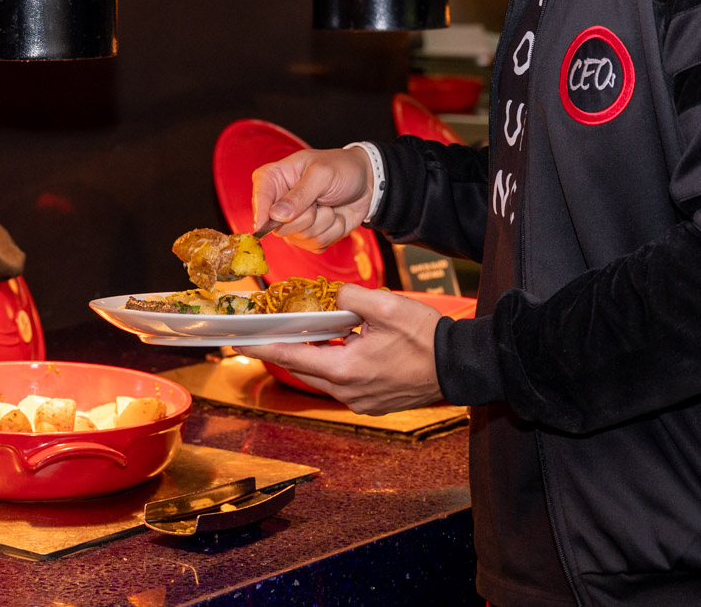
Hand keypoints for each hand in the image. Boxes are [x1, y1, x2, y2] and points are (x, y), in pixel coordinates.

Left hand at [237, 286, 443, 412]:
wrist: (458, 366)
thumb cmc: (426, 337)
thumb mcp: (387, 306)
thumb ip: (350, 297)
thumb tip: (333, 299)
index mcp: (346, 369)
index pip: (293, 356)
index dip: (265, 348)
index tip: (242, 342)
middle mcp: (348, 392)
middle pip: (305, 369)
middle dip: (287, 349)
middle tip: (271, 332)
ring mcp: (360, 402)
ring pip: (323, 377)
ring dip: (315, 356)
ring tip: (310, 334)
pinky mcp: (372, 403)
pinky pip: (342, 384)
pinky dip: (335, 366)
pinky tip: (342, 347)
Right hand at [250, 148, 372, 249]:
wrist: (367, 182)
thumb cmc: (342, 168)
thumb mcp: (322, 174)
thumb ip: (300, 194)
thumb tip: (276, 215)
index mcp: (275, 178)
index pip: (259, 198)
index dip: (262, 215)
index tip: (272, 222)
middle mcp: (280, 203)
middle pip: (279, 228)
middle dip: (307, 218)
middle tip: (320, 201)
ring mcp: (294, 222)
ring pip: (301, 238)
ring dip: (325, 223)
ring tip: (330, 205)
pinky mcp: (309, 236)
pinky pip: (316, 245)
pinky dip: (333, 232)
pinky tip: (335, 217)